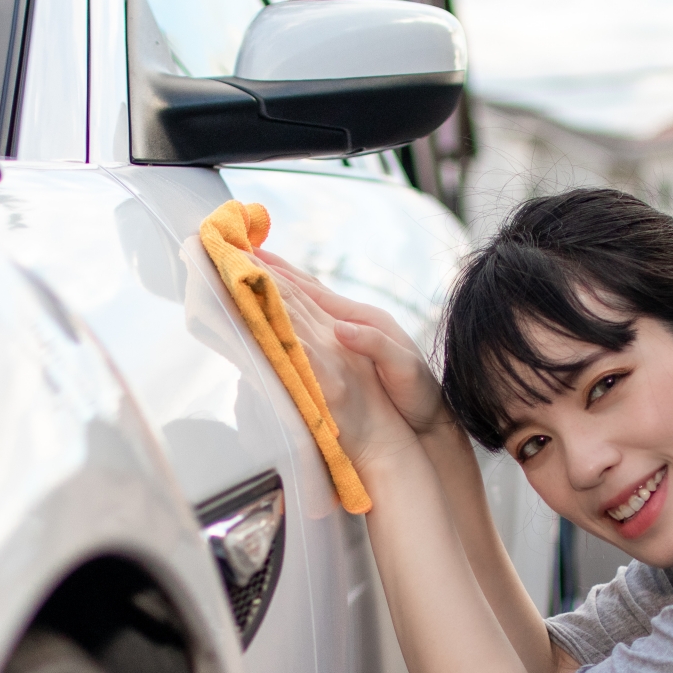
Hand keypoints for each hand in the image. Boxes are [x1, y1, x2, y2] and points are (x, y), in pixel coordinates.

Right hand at [259, 252, 451, 437]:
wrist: (432, 418)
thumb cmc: (419, 395)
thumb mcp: (404, 368)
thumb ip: (373, 345)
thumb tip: (339, 328)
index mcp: (363, 319)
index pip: (313, 292)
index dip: (282, 276)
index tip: (253, 257)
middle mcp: (352, 321)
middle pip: (305, 290)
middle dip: (273, 272)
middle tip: (239, 254)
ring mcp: (349, 335)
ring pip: (305, 305)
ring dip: (278, 289)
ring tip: (248, 272)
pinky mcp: (346, 353)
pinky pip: (311, 327)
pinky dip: (290, 315)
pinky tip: (273, 312)